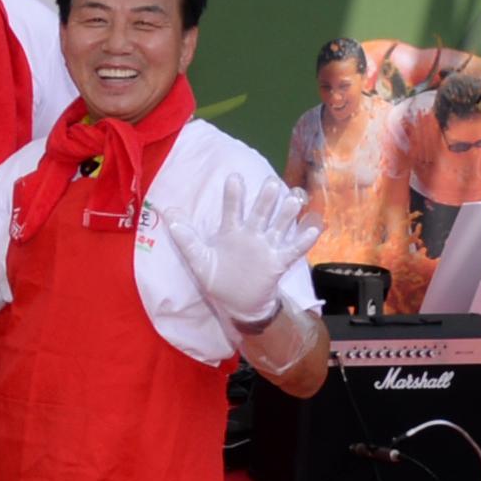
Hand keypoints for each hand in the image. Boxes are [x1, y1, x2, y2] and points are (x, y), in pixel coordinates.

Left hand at [159, 177, 317, 331]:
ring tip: (294, 200)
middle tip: (271, 182)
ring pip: (279, 226)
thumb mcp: (198, 259)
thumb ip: (185, 237)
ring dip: (286, 214)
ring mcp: (267, 247)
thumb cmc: (219, 277)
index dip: (234, 195)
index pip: (232, 209)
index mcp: (231, 231)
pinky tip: (313, 228)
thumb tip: (168, 213)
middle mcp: (251, 234)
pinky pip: (292, 249)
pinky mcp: (278, 262)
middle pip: (260, 213)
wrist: (238, 303)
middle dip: (266, 199)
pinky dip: (303, 240)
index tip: (234, 177)